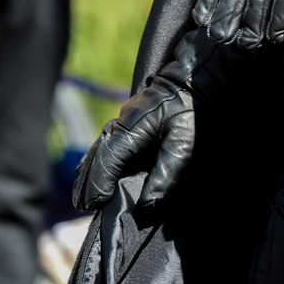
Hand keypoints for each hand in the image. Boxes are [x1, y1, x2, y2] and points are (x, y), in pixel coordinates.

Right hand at [73, 70, 194, 211]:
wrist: (200, 75)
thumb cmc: (194, 109)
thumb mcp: (185, 145)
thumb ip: (165, 177)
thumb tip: (146, 209)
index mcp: (129, 128)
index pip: (106, 163)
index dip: (99, 186)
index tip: (95, 207)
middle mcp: (121, 122)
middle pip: (98, 156)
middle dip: (89, 182)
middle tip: (83, 206)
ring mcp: (126, 117)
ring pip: (101, 147)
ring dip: (92, 170)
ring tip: (84, 194)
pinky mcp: (134, 116)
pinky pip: (109, 140)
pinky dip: (99, 156)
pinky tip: (95, 165)